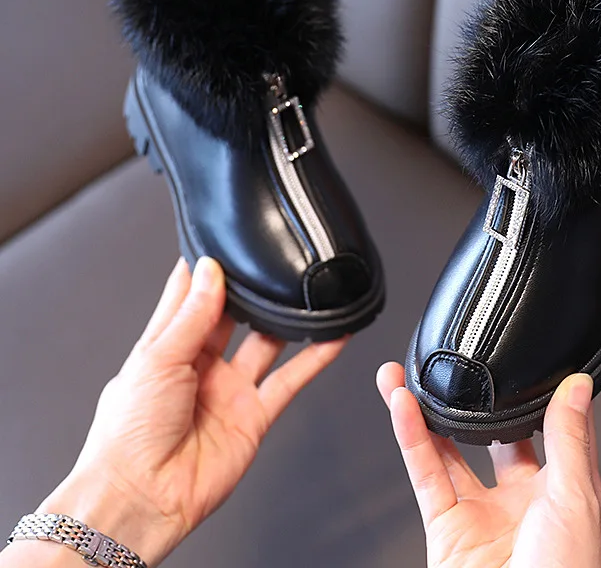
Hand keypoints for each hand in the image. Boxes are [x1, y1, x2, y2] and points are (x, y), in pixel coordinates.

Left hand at [24, 258, 345, 566]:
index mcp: (167, 346)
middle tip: (270, 261)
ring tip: (304, 290)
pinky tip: (334, 336)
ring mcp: (229, 389)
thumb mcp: (157, 358)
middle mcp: (200, 365)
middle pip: (231, 316)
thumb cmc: (128, 434)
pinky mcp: (254, 414)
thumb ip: (192, 315)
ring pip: (267, 343)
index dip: (205, 269)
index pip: (188, 296)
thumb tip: (209, 271)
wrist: (142, 497)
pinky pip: (291, 379)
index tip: (223, 241)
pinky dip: (315, 358)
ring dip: (285, 319)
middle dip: (249, 290)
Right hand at [377, 364, 600, 567]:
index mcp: (567, 498)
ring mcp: (484, 515)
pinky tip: (402, 404)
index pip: (558, 434)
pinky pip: (426, 473)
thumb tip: (578, 388)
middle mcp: (524, 504)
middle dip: (481, 404)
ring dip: (429, 410)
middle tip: (467, 366)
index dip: (546, 398)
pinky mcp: (448, 528)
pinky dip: (411, 436)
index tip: (537, 362)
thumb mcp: (577, 502)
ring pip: (451, 450)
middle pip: (497, 438)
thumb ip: (570, 441)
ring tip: (410, 373)